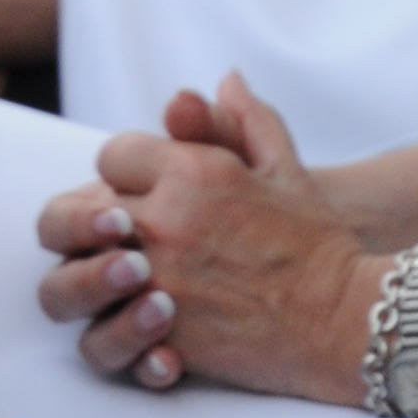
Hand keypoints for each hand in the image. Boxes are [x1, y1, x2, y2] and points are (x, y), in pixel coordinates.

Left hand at [34, 80, 367, 398]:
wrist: (347, 316)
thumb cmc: (318, 241)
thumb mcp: (285, 169)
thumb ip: (248, 120)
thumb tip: (227, 80)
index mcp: (189, 172)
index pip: (113, 158)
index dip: (123, 174)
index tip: (140, 193)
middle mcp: (163, 221)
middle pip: (70, 214)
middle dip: (80, 224)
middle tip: (109, 239)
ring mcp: (157, 280)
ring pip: (72, 280)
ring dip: (86, 284)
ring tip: (118, 288)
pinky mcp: (163, 335)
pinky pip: (106, 336)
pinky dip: (116, 336)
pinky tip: (142, 330)